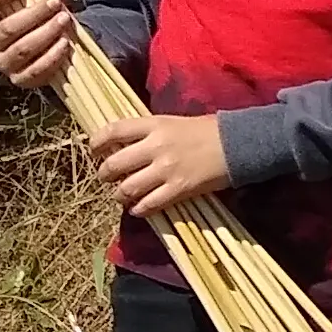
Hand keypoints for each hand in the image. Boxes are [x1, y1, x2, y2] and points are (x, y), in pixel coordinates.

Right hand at [0, 0, 76, 90]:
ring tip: (65, 20)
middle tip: (55, 3)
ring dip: (45, 33)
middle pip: (7, 28)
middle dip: (34, 14)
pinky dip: (52, 57)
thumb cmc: (43, 17)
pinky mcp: (21, 79)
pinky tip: (65, 44)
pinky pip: (35, 70)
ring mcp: (5, 63)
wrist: (55, 46)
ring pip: (22, 49)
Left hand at [91, 115, 232, 214]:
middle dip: (104, 174)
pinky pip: (149, 205)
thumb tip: (126, 146)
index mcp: (154, 125)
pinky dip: (139, 210)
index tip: (95, 150)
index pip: (114, 131)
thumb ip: (150, 133)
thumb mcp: (174, 122)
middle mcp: (156, 147)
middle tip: (106, 178)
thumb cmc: (207, 130)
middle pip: (114, 164)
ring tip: (122, 196)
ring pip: (127, 188)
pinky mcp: (178, 189)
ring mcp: (166, 170)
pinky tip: (139, 209)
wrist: (237, 144)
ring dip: (119, 195)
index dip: (97, 142)